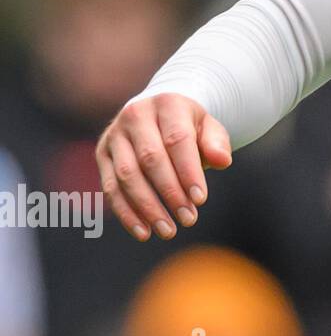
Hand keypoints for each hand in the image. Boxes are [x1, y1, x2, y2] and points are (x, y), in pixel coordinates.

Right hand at [96, 94, 231, 241]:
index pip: (177, 140)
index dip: (188, 172)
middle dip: (170, 193)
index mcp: (167, 104)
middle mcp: (135, 115)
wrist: (159, 114)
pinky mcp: (102, 154)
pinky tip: (143, 232)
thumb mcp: (208, 128)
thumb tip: (223, 161)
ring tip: (168, 230)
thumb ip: (216, 143)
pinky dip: (126, 212)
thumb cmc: (189, 126)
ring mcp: (114, 134)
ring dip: (147, 207)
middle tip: (188, 219)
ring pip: (126, 175)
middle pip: (150, 159)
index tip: (200, 200)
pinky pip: (110, 187)